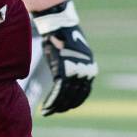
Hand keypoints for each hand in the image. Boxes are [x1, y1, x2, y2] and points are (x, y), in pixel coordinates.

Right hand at [32, 0, 98, 115]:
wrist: (59, 24)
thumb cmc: (62, 37)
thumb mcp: (70, 55)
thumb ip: (71, 68)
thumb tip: (66, 79)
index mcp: (90, 69)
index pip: (83, 92)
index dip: (73, 102)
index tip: (64, 108)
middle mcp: (86, 72)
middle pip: (75, 96)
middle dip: (64, 106)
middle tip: (54, 112)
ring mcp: (76, 71)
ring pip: (66, 96)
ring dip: (56, 106)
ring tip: (48, 111)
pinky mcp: (65, 70)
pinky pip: (59, 91)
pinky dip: (52, 101)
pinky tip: (46, 107)